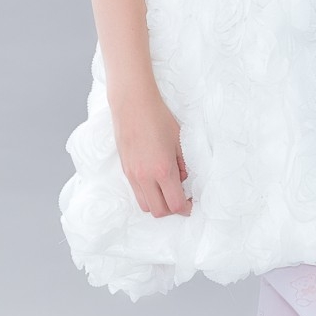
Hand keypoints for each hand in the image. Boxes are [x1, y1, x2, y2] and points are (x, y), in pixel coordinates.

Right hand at [111, 93, 192, 218]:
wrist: (132, 104)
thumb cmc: (158, 117)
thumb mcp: (178, 140)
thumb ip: (183, 164)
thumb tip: (182, 178)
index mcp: (163, 169)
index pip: (175, 204)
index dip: (186, 208)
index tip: (190, 202)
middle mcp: (146, 177)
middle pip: (159, 211)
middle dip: (172, 209)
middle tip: (181, 198)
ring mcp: (133, 175)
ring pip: (145, 206)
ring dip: (157, 204)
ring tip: (166, 190)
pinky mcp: (125, 170)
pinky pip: (136, 192)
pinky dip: (147, 194)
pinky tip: (155, 180)